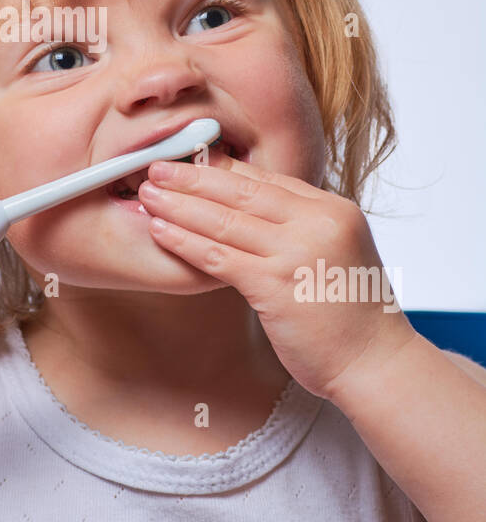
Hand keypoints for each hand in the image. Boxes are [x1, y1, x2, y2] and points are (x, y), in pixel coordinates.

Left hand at [137, 152, 418, 401]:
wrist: (374, 362)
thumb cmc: (350, 312)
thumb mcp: (335, 251)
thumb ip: (299, 226)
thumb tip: (248, 205)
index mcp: (333, 209)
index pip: (268, 179)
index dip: (223, 168)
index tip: (190, 159)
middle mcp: (316, 223)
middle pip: (241, 191)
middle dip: (193, 177)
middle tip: (156, 166)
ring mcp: (295, 253)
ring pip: (224, 221)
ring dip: (179, 205)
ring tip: (147, 194)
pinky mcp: (274, 285)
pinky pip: (218, 256)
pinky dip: (185, 241)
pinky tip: (160, 231)